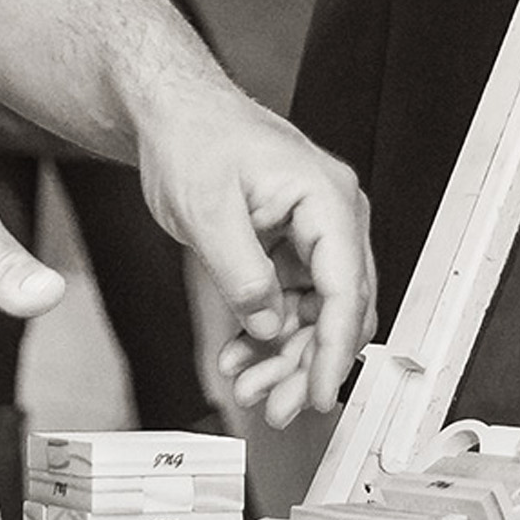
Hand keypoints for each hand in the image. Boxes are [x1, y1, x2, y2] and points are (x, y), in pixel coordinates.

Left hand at [135, 86, 375, 425]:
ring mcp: (315, 234)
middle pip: (338, 309)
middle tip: (276, 406)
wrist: (173, 113)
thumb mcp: (207, 209)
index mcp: (326, 199)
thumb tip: (267, 324)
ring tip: (248, 387)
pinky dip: (267, 334)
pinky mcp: (293, 247)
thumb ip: (242, 272)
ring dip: (284, 355)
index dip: (334, 348)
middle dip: (306, 363)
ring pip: (315, 314)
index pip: (346, 286)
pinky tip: (239, 355)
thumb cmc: (194, 138)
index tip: (317, 391)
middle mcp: (333, 217)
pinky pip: (292, 303)